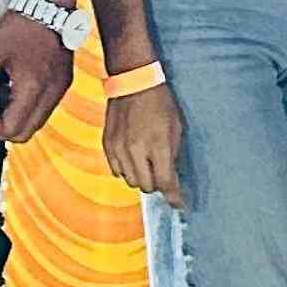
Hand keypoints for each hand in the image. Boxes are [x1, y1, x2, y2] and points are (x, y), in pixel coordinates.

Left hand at [0, 14, 73, 141]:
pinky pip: (44, 107)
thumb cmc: (19, 27)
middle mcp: (52, 94)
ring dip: (16, 116)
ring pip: (36, 123)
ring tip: (3, 91)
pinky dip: (28, 105)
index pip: (11, 130)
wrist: (48, 6)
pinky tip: (17, 84)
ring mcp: (61, 89)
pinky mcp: (64, 82)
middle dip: (3, 125)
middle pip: (26, 133)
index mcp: (33, 88)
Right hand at [103, 78, 185, 204]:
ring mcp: (119, 148)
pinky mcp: (107, 145)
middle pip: (146, 186)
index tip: (178, 204)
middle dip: (157, 184)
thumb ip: (172, 156)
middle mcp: (136, 150)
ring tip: (147, 163)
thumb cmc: (161, 103)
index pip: (165, 182)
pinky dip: (126, 170)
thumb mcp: (176, 128)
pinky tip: (133, 159)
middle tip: (162, 175)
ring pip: (129, 181)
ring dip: (141, 177)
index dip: (174, 197)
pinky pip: (116, 171)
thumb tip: (172, 179)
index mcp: (157, 145)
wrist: (134, 83)